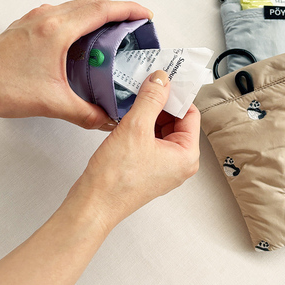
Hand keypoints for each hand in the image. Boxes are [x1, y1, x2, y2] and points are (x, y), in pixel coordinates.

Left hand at [0, 0, 152, 129]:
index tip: (145, 14)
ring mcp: (36, 18)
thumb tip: (107, 119)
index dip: (128, 10)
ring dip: (99, 14)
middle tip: (135, 25)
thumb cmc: (0, 88)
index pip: (102, 10)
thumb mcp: (51, 104)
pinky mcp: (28, 25)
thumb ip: (86, 113)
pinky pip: (62, 13)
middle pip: (92, 3)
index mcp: (56, 31)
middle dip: (118, 10)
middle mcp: (47, 17)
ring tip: (114, 31)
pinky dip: (80, 19)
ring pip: (77, 6)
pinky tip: (83, 40)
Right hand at [65, 70, 200, 230]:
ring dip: (148, 114)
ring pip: (161, 130)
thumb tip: (161, 80)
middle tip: (145, 88)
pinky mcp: (147, 168)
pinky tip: (126, 118)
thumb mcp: (135, 128)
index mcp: (187, 156)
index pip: (191, 114)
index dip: (176, 95)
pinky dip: (140, 127)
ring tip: (133, 103)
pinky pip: (149, 140)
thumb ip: (151, 99)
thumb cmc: (115, 179)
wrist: (93, 204)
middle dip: (160, 104)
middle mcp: (179, 163)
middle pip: (176, 121)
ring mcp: (163, 167)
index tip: (162, 80)